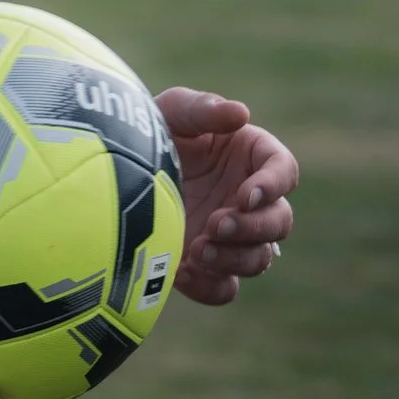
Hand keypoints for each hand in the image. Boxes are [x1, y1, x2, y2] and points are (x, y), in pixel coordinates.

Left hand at [155, 87, 297, 307]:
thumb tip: (241, 114)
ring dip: (235, 258)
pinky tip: (179, 273)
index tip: (246, 196)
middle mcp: (247, 199)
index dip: (274, 185)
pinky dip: (208, 286)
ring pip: (259, 258)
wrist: (114, 172)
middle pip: (279, 221)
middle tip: (216, 223)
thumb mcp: (172, 110)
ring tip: (198, 250)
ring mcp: (230, 235)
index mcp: (252, 157)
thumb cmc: (152, 129)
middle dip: (253, 227)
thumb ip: (205, 110)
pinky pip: (224, 288)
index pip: (284, 170)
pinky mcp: (207, 265)